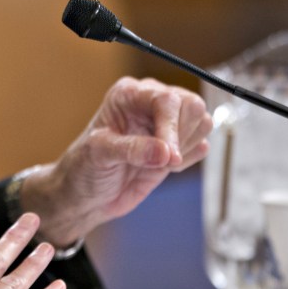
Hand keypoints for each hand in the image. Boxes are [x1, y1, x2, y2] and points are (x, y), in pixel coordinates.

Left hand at [22, 77, 211, 246]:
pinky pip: (202, 144)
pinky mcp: (178, 144)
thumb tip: (166, 153)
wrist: (87, 194)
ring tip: (156, 162)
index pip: (166, 98)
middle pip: (192, 105)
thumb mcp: (99, 154)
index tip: (168, 157)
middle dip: (181, 136)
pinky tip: (162, 168)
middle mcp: (150, 101)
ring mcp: (166, 121)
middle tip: (161, 160)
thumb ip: (132, 150)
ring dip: (186, 147)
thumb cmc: (85, 167)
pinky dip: (189, 159)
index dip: (171, 127)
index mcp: (129, 94)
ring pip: (203, 121)